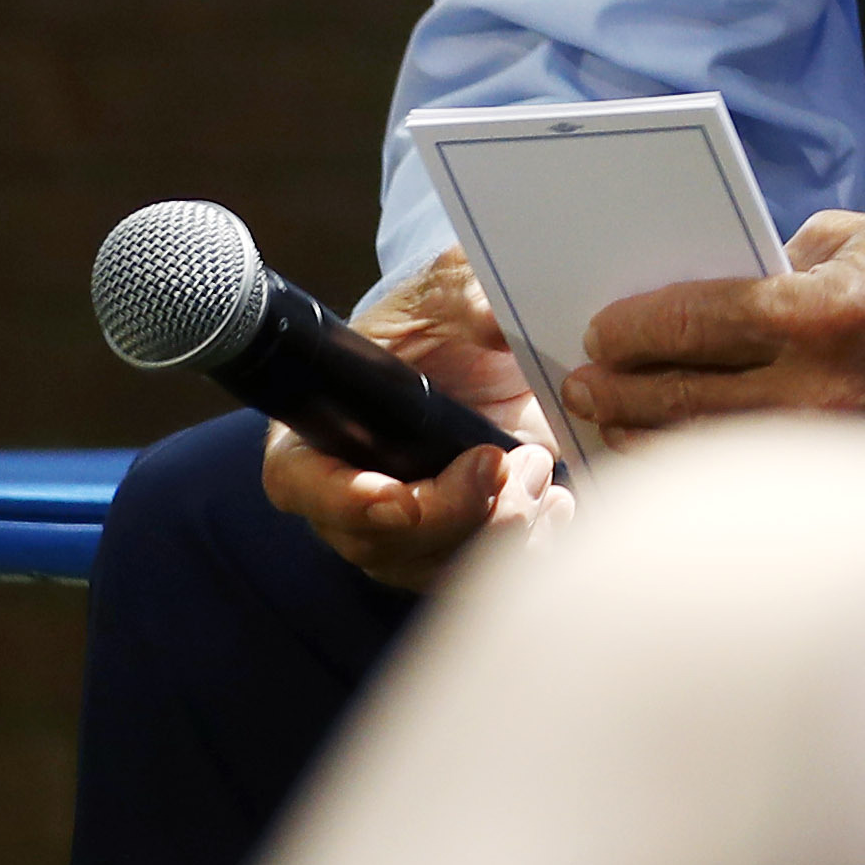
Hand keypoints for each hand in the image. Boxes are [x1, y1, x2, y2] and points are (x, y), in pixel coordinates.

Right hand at [259, 248, 574, 592]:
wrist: (488, 351)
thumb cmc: (442, 317)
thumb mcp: (448, 289)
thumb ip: (465, 299)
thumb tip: (497, 323)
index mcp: (316, 434)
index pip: (305, 486)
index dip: (346, 501)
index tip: (400, 499)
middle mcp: (347, 496)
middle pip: (380, 543)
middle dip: (456, 512)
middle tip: (516, 463)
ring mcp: (398, 531)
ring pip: (434, 567)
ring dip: (497, 529)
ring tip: (540, 471)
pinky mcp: (454, 545)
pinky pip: (481, 575)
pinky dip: (527, 548)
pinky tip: (559, 505)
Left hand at [564, 211, 864, 444]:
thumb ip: (799, 261)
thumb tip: (723, 291)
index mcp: (831, 308)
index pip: (690, 322)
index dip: (630, 330)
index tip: (600, 332)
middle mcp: (831, 385)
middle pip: (681, 404)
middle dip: (618, 396)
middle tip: (582, 389)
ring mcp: (850, 445)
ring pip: (714, 458)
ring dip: (653, 445)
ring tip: (619, 430)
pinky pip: (768, 482)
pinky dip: (722, 473)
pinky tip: (693, 461)